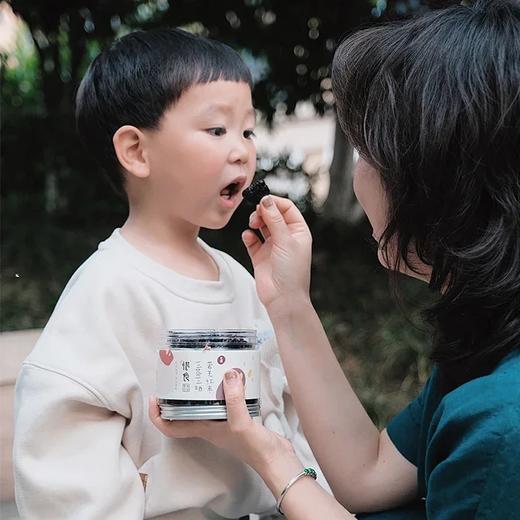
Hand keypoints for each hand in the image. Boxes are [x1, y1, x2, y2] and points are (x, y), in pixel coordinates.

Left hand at [149, 369, 302, 481]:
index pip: (171, 427)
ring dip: (199, 390)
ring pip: (203, 405)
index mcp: (204, 429)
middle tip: (176, 376)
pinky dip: (222, 389)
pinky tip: (230, 379)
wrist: (275, 458)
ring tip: (200, 371)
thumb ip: (232, 399)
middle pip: (185, 413)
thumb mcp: (240, 422)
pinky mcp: (237, 416)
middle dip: (177, 396)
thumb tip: (227, 374)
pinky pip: (223, 400)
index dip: (158, 415)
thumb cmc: (254, 447)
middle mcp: (210, 425)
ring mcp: (223, 421)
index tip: (154, 397)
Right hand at [242, 195, 312, 315]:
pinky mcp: (260, 256)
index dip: (275, 202)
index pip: (287, 208)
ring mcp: (272, 246)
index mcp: (298, 232)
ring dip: (255, 221)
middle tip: (256, 215)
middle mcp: (286, 237)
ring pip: (261, 225)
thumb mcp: (286, 241)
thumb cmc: (292, 273)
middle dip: (263, 211)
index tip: (262, 200)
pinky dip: (248, 236)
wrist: (283, 298)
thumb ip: (274, 219)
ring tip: (252, 225)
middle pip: (272, 215)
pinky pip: (252, 240)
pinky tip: (248, 237)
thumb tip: (266, 200)